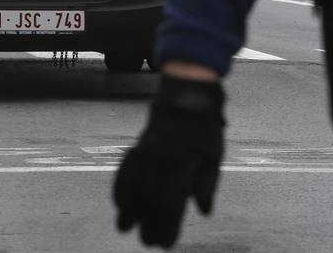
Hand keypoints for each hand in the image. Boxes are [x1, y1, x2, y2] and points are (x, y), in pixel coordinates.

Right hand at [114, 74, 224, 248]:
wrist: (186, 94)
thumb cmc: (204, 128)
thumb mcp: (214, 155)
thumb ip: (207, 184)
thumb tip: (203, 212)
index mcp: (182, 165)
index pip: (172, 203)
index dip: (168, 227)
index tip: (165, 245)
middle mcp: (161, 160)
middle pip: (150, 199)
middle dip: (147, 224)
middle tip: (146, 243)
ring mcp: (146, 152)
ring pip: (134, 186)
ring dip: (128, 209)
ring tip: (123, 228)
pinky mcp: (138, 146)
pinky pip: (124, 169)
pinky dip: (119, 186)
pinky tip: (118, 201)